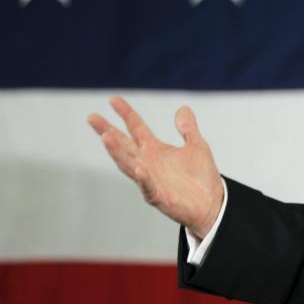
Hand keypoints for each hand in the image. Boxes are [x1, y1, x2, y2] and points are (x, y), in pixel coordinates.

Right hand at [87, 96, 223, 238]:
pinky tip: (139, 168)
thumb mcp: (197, 146)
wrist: (211, 204)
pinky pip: (148, 186)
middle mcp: (148, 162)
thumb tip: (182, 108)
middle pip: (123, 144)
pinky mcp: (158, 196)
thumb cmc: (201, 177)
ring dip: (117, 152)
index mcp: (155, 150)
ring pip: (128, 164)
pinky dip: (143, 178)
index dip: (125, 113)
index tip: (113, 99)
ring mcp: (150, 179)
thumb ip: (188, 128)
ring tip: (106, 136)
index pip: (136, 128)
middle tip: (92, 117)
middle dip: (107, 131)